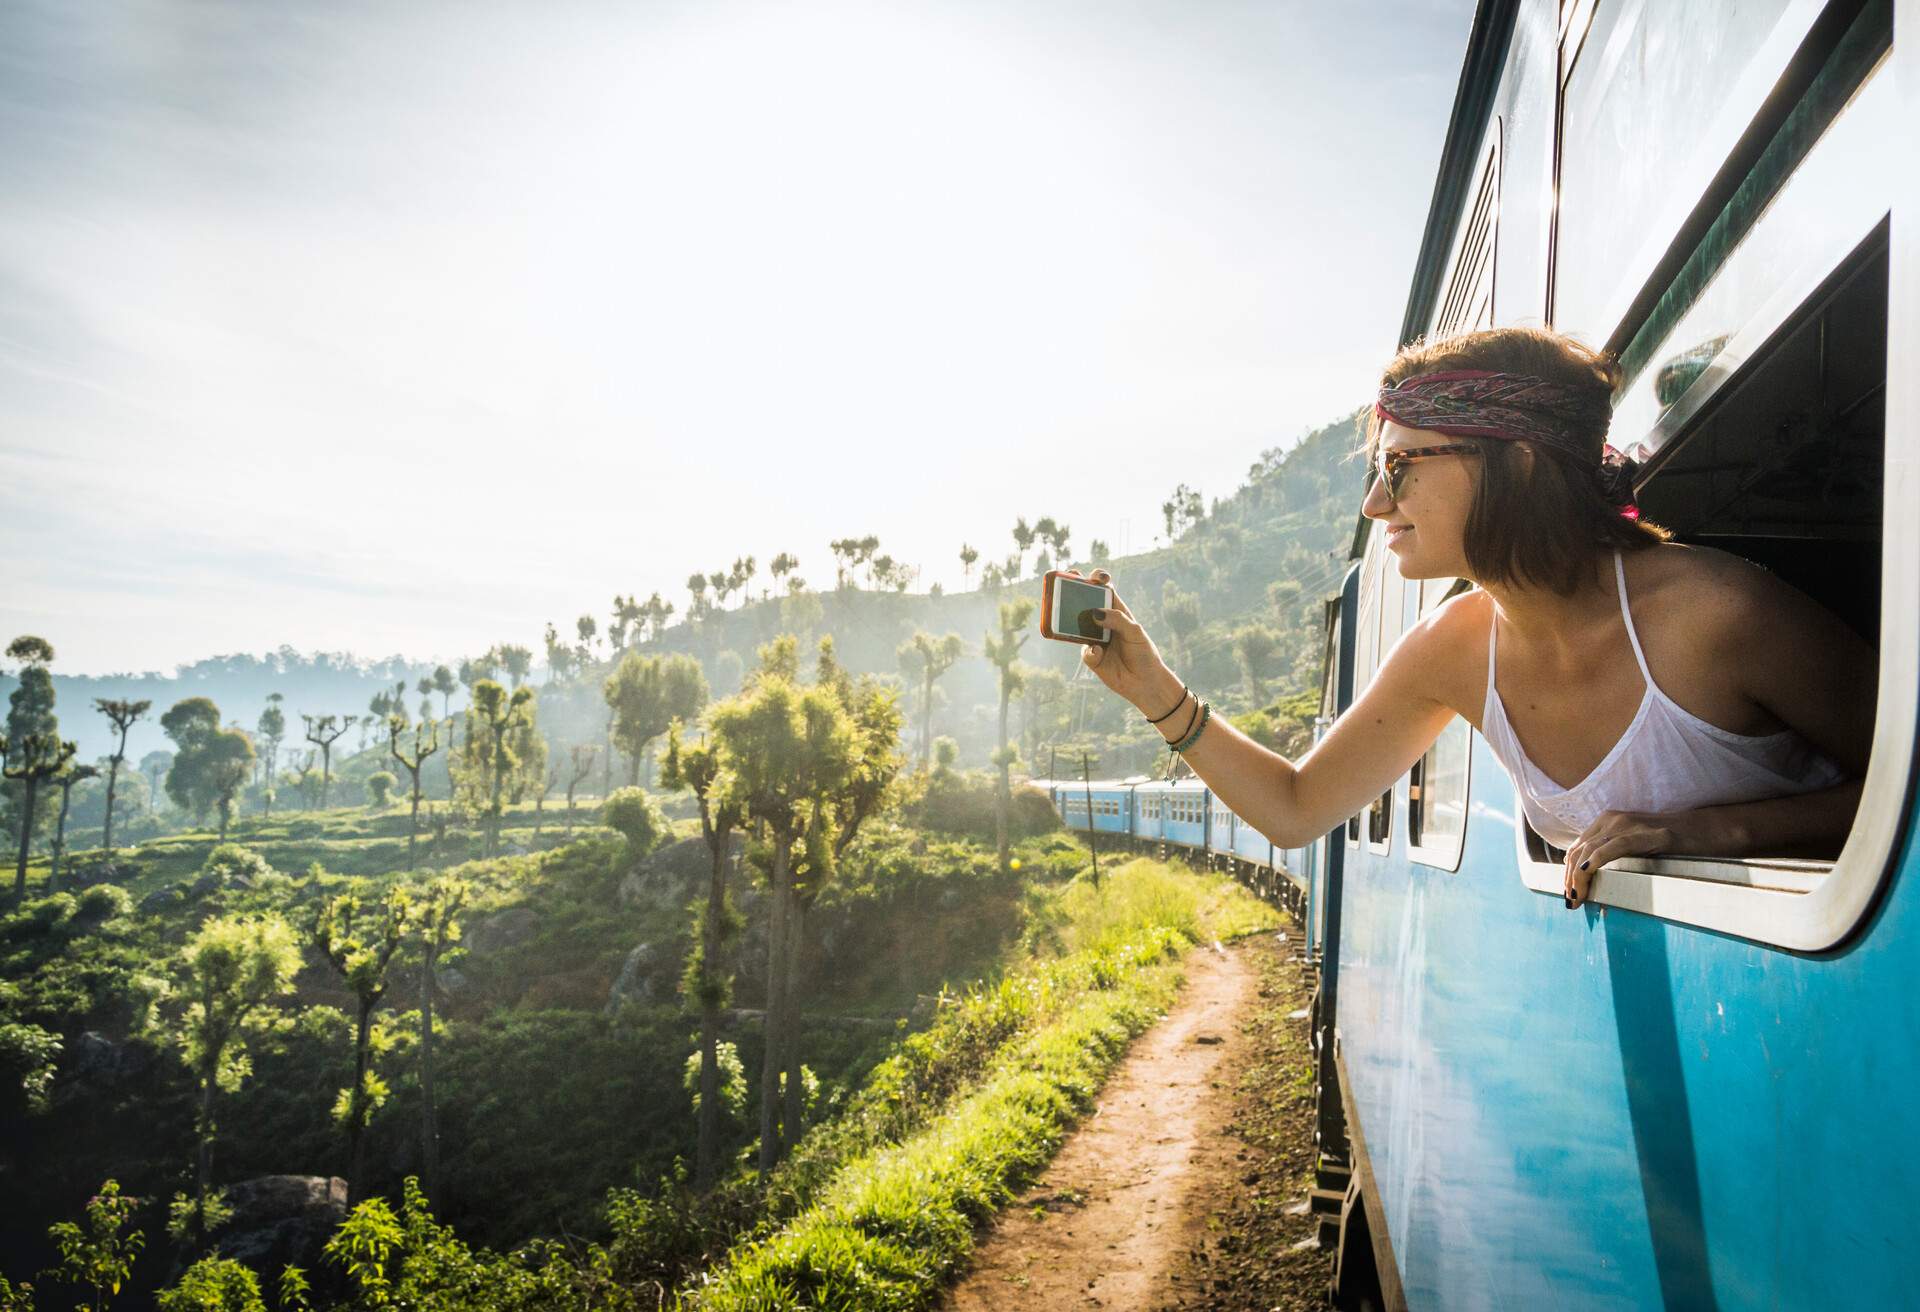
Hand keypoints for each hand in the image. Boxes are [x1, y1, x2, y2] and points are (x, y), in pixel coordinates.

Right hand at [1066, 569, 1179, 714]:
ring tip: (1070, 619)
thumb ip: (1118, 620)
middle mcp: (1102, 622)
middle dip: (1073, 592)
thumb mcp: (1136, 632)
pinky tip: (1098, 653)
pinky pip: (1084, 651)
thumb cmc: (1144, 653)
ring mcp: (1094, 638)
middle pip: (1084, 602)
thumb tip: (1095, 613)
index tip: (1096, 577)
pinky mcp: (1091, 656)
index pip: (1103, 589)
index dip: (1097, 579)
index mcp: (1116, 610)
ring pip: (1076, 625)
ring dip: (1071, 621)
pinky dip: (1090, 651)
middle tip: (1065, 585)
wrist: (1145, 683)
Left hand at [1562, 810, 1680, 906]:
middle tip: (1571, 901)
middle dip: (1570, 878)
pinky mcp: (1647, 834)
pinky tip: (1587, 873)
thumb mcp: (1633, 846)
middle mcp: (1613, 820)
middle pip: (1579, 851)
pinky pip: (1614, 847)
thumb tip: (1585, 874)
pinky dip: (1596, 861)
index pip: (1577, 848)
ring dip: (1579, 877)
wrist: (1704, 831)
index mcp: (1607, 821)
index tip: (1569, 894)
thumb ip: (1609, 853)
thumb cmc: (1669, 844)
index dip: (1568, 872)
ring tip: (1578, 897)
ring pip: (1590, 850)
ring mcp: (1629, 825)